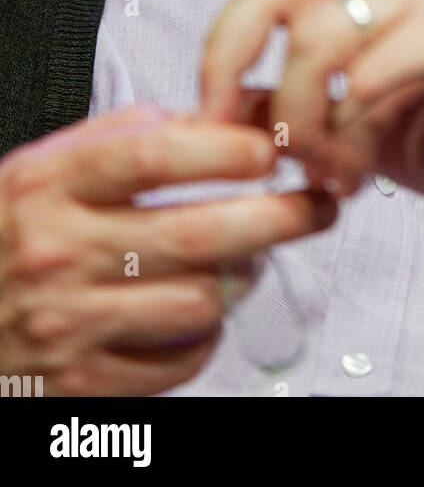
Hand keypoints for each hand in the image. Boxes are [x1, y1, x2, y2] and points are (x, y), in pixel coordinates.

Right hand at [0, 104, 335, 395]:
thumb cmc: (8, 231)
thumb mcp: (46, 165)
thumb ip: (129, 135)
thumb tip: (226, 118)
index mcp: (51, 184)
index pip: (153, 155)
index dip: (225, 148)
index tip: (269, 148)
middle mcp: (60, 251)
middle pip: (195, 233)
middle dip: (277, 217)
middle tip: (316, 204)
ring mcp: (71, 323)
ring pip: (199, 301)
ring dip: (244, 277)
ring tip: (250, 257)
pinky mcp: (83, 383)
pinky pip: (179, 360)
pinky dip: (207, 334)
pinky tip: (202, 309)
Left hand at [199, 0, 423, 240]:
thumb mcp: (365, 133)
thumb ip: (300, 111)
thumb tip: (218, 109)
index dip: (218, 51)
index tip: (207, 123)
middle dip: (236, 71)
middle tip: (253, 148)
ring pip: (316, 38)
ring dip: (305, 123)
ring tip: (333, 176)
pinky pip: (375, 70)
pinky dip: (352, 130)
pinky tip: (365, 174)